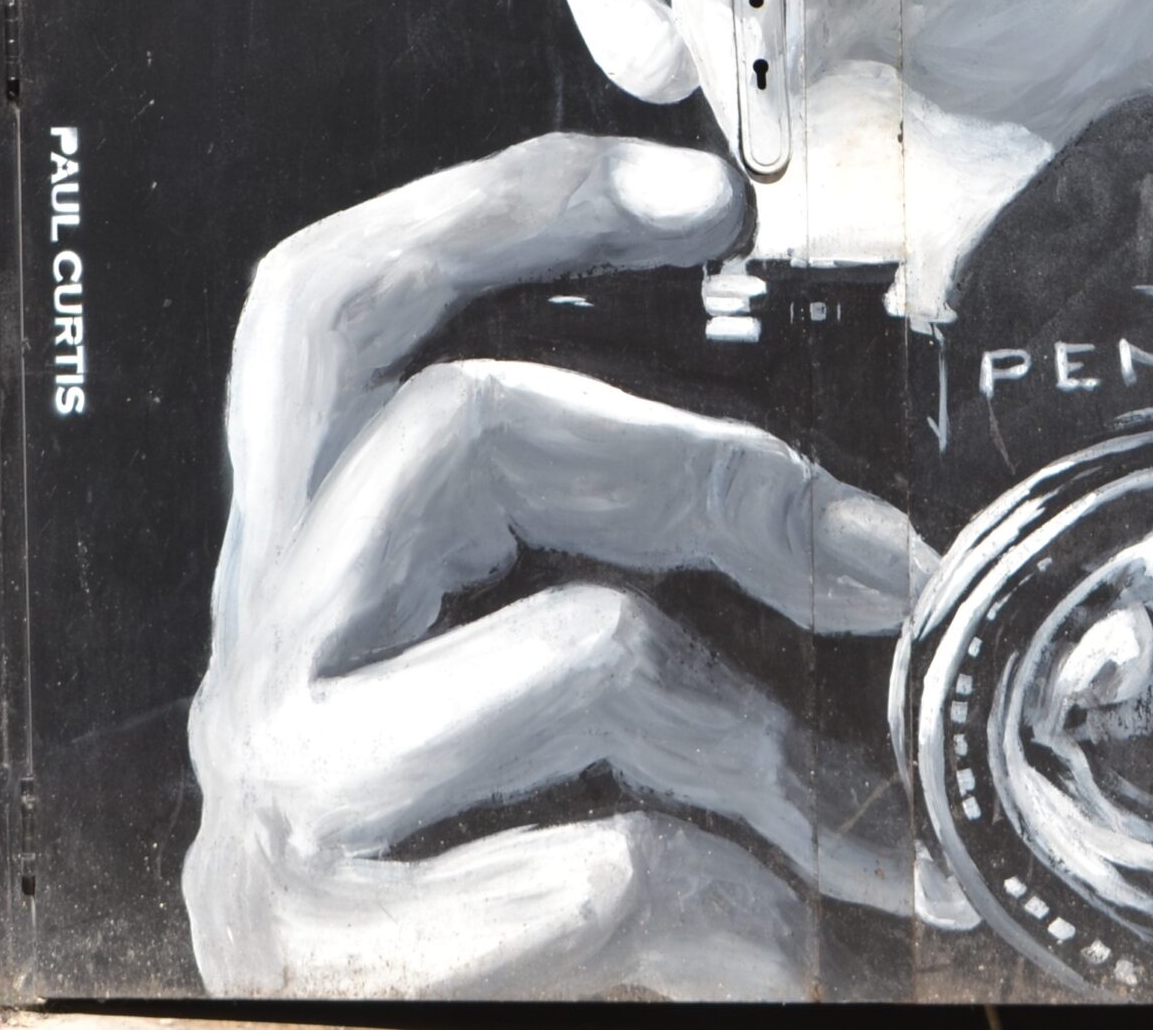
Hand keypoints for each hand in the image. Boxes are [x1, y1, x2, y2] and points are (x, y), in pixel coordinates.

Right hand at [184, 133, 958, 997]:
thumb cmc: (525, 877)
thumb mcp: (548, 685)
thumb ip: (622, 562)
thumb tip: (863, 513)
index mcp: (314, 560)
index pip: (328, 307)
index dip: (502, 208)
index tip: (707, 198)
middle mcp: (263, 653)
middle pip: (460, 427)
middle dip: (718, 474)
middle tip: (889, 566)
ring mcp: (284, 801)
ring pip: (581, 647)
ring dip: (768, 739)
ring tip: (862, 826)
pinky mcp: (333, 954)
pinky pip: (606, 862)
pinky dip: (740, 907)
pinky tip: (780, 949)